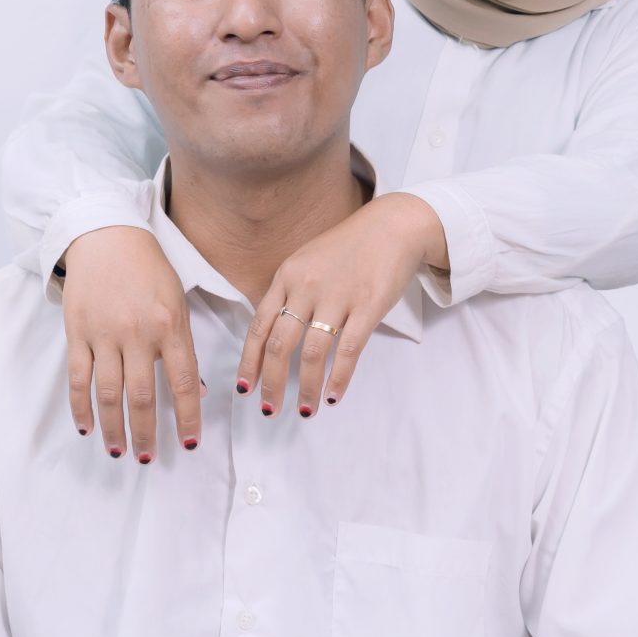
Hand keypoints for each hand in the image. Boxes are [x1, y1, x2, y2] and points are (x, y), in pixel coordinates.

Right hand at [61, 227, 200, 462]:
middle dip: (147, 432)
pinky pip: (78, 378)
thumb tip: (197, 391)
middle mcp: (137, 332)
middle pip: (143, 395)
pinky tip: (86, 427)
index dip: (187, 416)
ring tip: (120, 451)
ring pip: (109, 393)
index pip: (183, 381)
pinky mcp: (77, 332)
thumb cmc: (149, 268)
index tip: (189, 443)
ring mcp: (104, 334)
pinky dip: (81, 407)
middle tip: (148, 458)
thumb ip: (184, 345)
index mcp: (170, 324)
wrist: (106, 234)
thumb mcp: (178, 300)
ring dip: (114, 428)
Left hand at [238, 192, 448, 417]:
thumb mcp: (308, 260)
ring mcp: (337, 296)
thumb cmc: (350, 247)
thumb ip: (289, 292)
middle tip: (269, 410)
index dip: (249, 360)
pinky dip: (338, 378)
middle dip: (271, 383)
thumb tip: (272, 334)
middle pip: (280, 344)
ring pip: (312, 353)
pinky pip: (348, 350)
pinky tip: (332, 396)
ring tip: (305, 410)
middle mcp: (306, 286)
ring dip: (305, 388)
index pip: (259, 325)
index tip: (244, 387)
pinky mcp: (368, 306)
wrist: (393, 225)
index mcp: (287, 275)